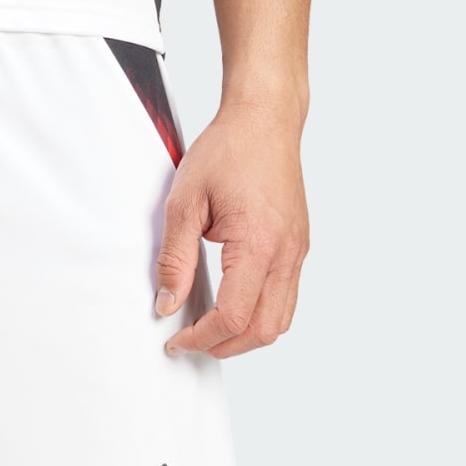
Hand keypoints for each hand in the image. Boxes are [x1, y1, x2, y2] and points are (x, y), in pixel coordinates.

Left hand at [155, 103, 309, 358]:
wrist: (266, 119)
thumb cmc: (227, 150)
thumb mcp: (184, 202)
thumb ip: (173, 260)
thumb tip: (166, 305)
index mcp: (258, 243)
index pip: (234, 316)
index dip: (202, 338)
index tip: (176, 339)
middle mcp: (286, 252)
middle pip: (263, 330)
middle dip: (224, 346)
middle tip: (190, 341)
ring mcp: (297, 251)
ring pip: (279, 322)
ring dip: (244, 336)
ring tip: (210, 329)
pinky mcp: (299, 247)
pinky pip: (285, 299)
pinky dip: (259, 315)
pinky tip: (232, 306)